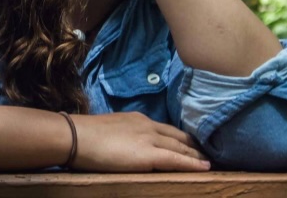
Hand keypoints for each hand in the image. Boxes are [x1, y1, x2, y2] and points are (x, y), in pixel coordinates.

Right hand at [70, 112, 210, 171]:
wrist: (76, 137)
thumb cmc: (85, 135)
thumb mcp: (109, 130)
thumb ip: (123, 135)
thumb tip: (126, 144)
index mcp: (137, 119)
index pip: (166, 129)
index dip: (181, 137)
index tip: (192, 143)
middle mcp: (148, 126)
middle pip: (178, 136)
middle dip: (194, 145)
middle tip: (208, 152)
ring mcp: (150, 139)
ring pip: (181, 148)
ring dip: (197, 155)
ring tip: (210, 161)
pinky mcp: (149, 155)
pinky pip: (177, 160)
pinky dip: (193, 164)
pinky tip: (205, 167)